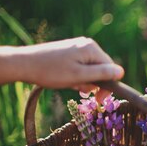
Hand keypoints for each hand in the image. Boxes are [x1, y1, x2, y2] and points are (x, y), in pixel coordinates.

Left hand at [0, 38, 124, 98]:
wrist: (25, 64)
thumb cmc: (51, 72)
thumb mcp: (79, 76)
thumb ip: (101, 74)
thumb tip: (121, 72)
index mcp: (92, 48)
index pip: (111, 69)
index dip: (108, 86)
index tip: (98, 100)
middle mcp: (87, 45)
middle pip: (102, 69)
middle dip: (95, 84)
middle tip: (82, 94)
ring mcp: (78, 47)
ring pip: (91, 69)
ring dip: (85, 81)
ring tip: (71, 86)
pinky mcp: (70, 52)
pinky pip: (81, 67)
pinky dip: (77, 77)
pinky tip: (68, 81)